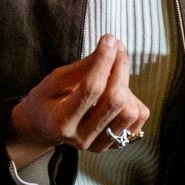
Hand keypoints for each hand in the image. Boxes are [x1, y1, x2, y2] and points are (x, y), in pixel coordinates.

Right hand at [6, 35, 150, 167]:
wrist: (45, 127)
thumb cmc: (47, 99)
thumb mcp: (54, 80)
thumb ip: (80, 68)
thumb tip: (108, 47)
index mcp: (62, 122)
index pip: (91, 88)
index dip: (103, 61)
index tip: (109, 39)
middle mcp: (83, 138)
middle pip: (114, 100)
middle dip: (120, 68)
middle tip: (117, 48)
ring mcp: (101, 144)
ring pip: (130, 112)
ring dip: (126, 85)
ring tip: (113, 74)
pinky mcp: (116, 145)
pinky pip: (138, 119)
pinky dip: (133, 100)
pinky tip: (119, 91)